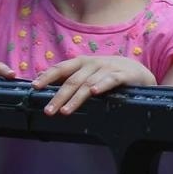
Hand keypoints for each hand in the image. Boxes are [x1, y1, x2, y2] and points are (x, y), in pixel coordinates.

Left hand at [32, 55, 156, 115]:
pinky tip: (94, 93)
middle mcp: (93, 64)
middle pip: (72, 81)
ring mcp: (108, 68)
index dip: (47, 76)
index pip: (61, 68)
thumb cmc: (107, 74)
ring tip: (65, 111)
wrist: (137, 71)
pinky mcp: (123, 75)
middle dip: (59, 97)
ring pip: (88, 84)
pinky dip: (102, 85)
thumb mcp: (87, 73)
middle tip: (48, 111)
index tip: (35, 87)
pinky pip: (111, 80)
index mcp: (82, 62)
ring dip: (76, 98)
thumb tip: (41, 83)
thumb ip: (68, 78)